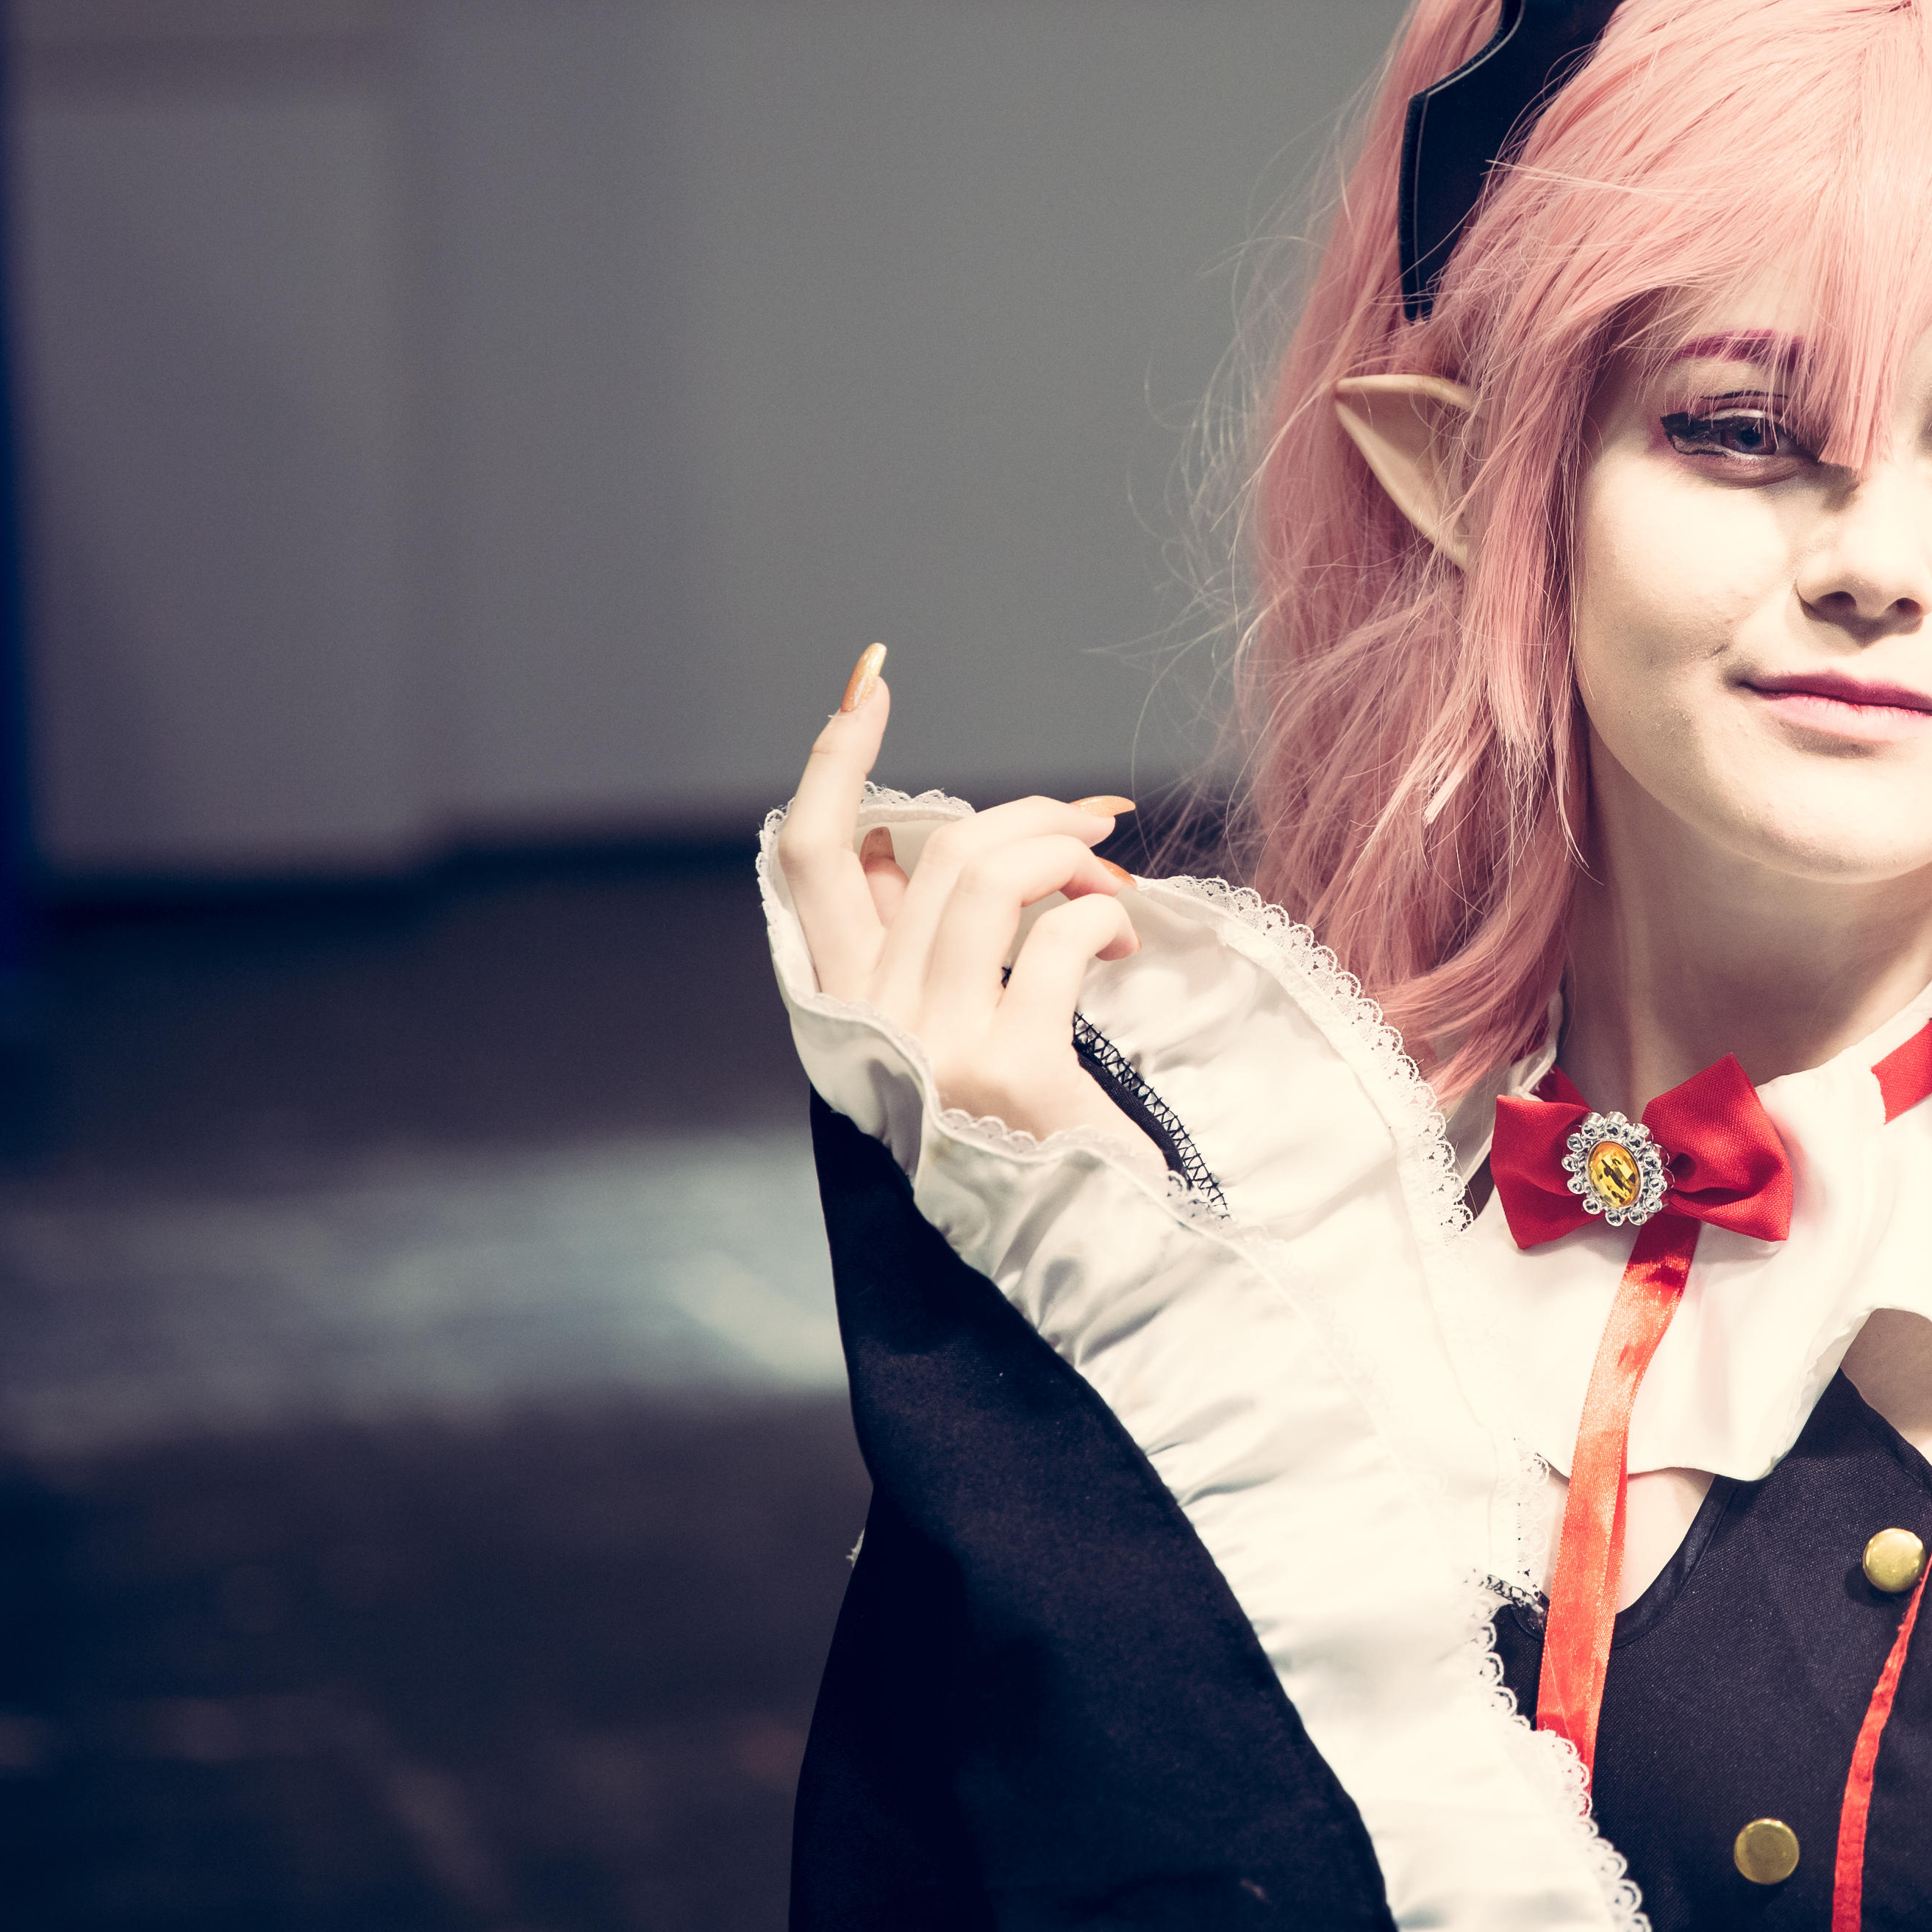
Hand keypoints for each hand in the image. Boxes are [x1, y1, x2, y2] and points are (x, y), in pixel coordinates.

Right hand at [776, 642, 1142, 1144]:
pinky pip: (1058, 937)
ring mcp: (932, 1050)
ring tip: (1112, 878)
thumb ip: (911, 940)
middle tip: (1093, 822)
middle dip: (1023, 813)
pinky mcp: (1009, 1069)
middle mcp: (871, 1027)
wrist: (1079, 1252)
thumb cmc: (1019, 1134)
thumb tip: (897, 836)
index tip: (871, 679)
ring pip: (987, 878)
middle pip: (928, 853)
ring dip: (1065, 852)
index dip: (835, 760)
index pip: (807, 860)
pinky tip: (1124, 937)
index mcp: (844, 1010)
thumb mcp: (942, 1030)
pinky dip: (1102, 916)